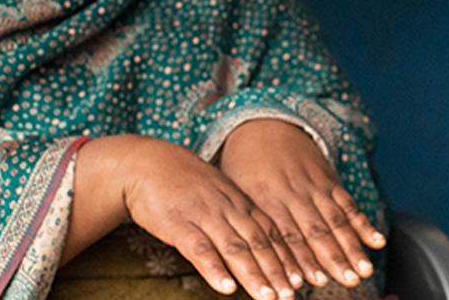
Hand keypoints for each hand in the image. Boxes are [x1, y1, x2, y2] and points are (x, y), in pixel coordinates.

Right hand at [108, 135, 300, 298]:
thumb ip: (238, 214)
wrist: (147, 162)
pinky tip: (227, 288)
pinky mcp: (179, 225)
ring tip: (268, 298)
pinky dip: (215, 269)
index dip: (287, 256)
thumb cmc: (185, 182)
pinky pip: (200, 249)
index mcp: (240, 202)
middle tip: (291, 295)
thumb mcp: (219, 193)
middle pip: (259, 243)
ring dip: (253, 275)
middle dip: (277, 271)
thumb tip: (257, 239)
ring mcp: (205, 216)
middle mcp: (229, 209)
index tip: (301, 279)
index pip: (271, 232)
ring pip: (235, 249)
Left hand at [219, 119, 385, 287]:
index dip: (301, 260)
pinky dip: (363, 224)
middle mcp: (295, 194)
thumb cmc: (244, 164)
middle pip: (318, 231)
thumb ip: (249, 225)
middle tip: (348, 281)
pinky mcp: (330, 181)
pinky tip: (376, 241)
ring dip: (352, 248)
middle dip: (334, 259)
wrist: (265, 123)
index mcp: (268, 199)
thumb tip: (248, 264)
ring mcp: (316, 187)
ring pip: (337, 221)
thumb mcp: (237, 192)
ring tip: (364, 271)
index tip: (311, 282)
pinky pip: (349, 204)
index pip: (287, 235)